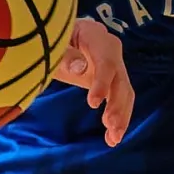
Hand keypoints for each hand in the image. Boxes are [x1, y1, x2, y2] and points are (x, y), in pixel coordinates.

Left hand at [53, 17, 133, 145]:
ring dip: (121, 115)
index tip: (93, 104)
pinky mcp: (110, 79)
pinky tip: (112, 138)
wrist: (54, 36)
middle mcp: (109, 47)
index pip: (105, 59)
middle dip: (118, 104)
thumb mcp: (51, 46)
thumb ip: (64, 56)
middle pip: (120, 77)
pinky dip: (118, 117)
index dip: (102, 82)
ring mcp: (112, 63)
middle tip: (110, 126)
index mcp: (94, 34)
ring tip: (113, 138)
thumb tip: (81, 67)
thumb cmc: (49, 39)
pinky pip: (119, 97)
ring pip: (124, 90)